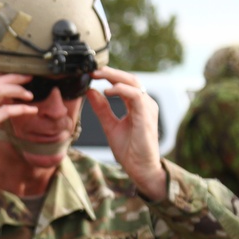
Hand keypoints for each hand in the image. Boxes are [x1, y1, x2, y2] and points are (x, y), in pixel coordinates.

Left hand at [88, 67, 165, 200]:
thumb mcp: (110, 126)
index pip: (125, 83)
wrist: (140, 168)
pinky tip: (108, 91)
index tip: (92, 74)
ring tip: (98, 76)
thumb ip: (101, 109)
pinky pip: (135, 96)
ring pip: (133, 83)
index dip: (109, 76)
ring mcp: (148, 108)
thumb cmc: (130, 150)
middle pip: (130, 79)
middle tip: (94, 70)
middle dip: (111, 72)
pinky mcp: (146, 116)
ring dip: (114, 77)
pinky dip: (121, 90)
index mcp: (137, 105)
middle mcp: (145, 104)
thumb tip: (90, 92)